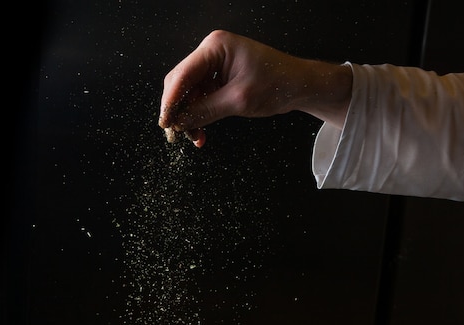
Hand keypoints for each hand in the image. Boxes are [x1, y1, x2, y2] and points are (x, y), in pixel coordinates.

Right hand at [159, 30, 351, 146]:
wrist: (299, 86)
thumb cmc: (277, 84)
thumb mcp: (238, 100)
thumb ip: (206, 110)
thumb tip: (180, 122)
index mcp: (215, 47)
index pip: (182, 74)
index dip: (170, 101)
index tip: (164, 123)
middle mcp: (211, 52)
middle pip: (181, 83)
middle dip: (178, 110)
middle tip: (176, 134)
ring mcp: (215, 65)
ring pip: (190, 93)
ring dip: (189, 116)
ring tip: (194, 138)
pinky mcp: (220, 78)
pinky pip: (202, 97)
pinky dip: (200, 115)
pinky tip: (201, 132)